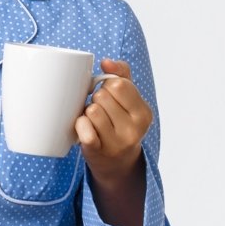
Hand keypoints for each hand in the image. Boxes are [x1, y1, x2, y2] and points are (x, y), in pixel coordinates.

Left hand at [75, 58, 151, 225]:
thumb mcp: (129, 99)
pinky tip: (85, 129)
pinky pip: (83, 127)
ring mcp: (116, 143)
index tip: (109, 95)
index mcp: (143, 113)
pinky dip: (80, 125)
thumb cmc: (120, 123)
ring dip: (88, 113)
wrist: (116, 163)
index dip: (108, 85)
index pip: (119, 84)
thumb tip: (106, 62)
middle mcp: (134, 130)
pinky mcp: (97, 152)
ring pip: (92, 110)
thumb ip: (122, 74)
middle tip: (101, 110)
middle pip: (102, 96)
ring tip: (94, 121)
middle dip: (97, 99)